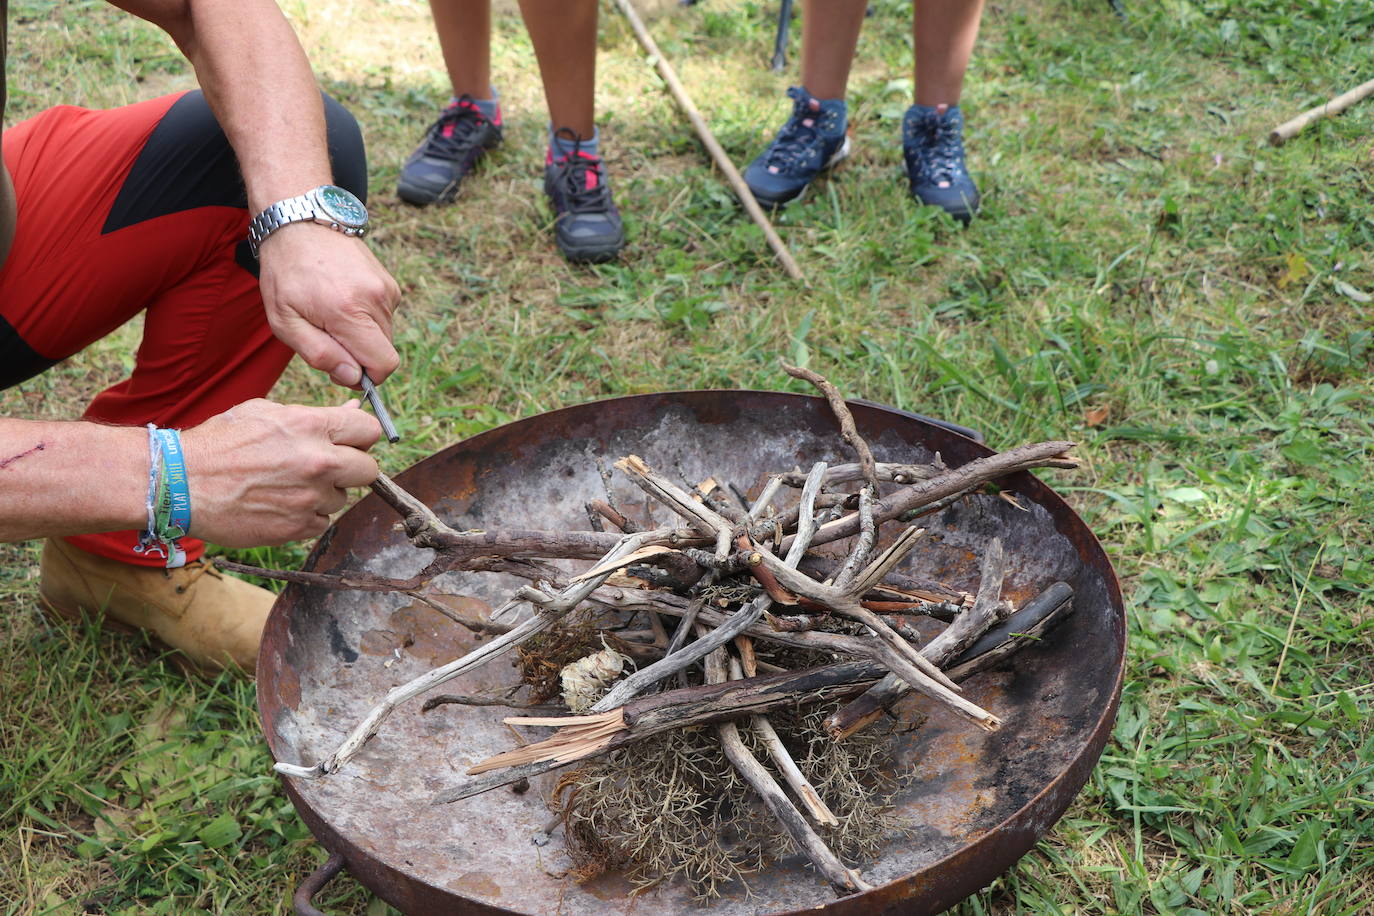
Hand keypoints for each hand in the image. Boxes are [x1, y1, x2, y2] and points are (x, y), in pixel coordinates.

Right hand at [180, 399, 381, 545]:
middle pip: (369, 470)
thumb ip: (314, 416)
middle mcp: (317, 462)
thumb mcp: (265, 413)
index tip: (350, 442)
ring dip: (323, 494)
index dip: (361, 437)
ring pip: (341, 498)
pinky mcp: (297, 528)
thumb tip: (353, 412)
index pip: (369, 430)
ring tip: (287, 485)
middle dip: (352, 468)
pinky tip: (279, 504)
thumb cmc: (219, 443)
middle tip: (325, 467)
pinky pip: (321, 522)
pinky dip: (306, 516)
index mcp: (311, 426)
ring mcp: (309, 498)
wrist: (179, 483)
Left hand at [257, 222, 401, 385]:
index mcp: (349, 311)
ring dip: (361, 335)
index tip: (341, 368)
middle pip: (384, 353)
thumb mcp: (284, 321)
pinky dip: (366, 318)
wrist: (300, 224)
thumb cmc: (286, 274)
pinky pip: (384, 317)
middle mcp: (376, 299)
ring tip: (331, 312)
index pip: (384, 364)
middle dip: (358, 355)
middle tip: (326, 336)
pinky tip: (343, 300)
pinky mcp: (389, 283)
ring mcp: (386, 289)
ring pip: (384, 336)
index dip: (365, 377)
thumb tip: (353, 377)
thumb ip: (319, 353)